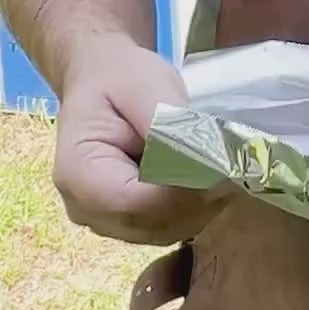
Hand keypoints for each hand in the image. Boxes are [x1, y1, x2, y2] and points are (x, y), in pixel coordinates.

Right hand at [53, 34, 229, 244]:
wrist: (100, 80)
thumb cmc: (118, 78)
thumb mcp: (142, 84)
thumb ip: (166, 124)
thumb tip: (201, 159)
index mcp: (77, 172)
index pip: (135, 203)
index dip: (181, 192)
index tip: (220, 166)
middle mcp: (85, 208)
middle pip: (151, 223)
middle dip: (196, 199)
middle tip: (231, 164)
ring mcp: (105, 221)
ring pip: (164, 231)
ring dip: (198, 205)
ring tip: (219, 167)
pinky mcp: (126, 223)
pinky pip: (167, 227)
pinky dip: (192, 208)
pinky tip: (204, 177)